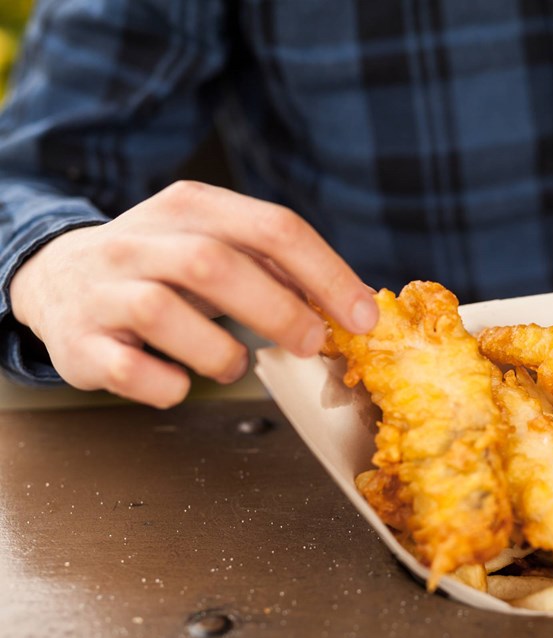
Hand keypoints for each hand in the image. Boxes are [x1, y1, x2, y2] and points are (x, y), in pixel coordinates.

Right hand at [9, 181, 378, 407]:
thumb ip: (278, 267)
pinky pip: (129, 370)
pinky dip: (169, 385)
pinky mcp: (80, 343)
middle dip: (279, 310)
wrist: (59, 279)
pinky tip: (182, 381)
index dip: (327, 275)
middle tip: (312, 343)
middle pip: (216, 264)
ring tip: (235, 363)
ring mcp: (105, 290)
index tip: (363, 317)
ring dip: (220, 351)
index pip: (273, 228)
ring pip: (164, 312)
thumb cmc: (163, 269)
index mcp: (191, 207)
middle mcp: (140, 241)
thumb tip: (352, 304)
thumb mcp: (218, 245)